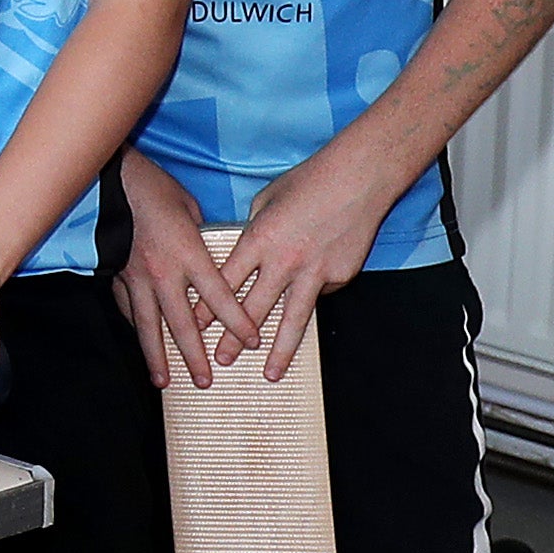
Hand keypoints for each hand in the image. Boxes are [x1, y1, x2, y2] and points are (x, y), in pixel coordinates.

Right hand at [106, 151, 253, 391]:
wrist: (104, 184)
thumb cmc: (150, 188)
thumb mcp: (188, 206)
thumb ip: (200, 235)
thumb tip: (207, 249)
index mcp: (188, 254)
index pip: (220, 297)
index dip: (238, 322)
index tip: (252, 341)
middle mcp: (164, 274)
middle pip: (184, 324)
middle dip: (197, 355)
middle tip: (206, 381)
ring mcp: (137, 280)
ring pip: (150, 326)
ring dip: (158, 357)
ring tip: (164, 382)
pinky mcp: (116, 277)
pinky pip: (130, 309)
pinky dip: (138, 327)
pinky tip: (143, 340)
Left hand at [218, 150, 393, 381]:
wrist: (360, 179)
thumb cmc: (310, 182)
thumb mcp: (266, 201)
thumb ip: (253, 231)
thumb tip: (247, 253)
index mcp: (258, 240)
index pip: (225, 283)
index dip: (207, 308)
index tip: (194, 327)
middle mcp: (284, 262)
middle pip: (253, 309)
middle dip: (235, 339)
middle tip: (221, 360)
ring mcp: (315, 272)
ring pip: (292, 320)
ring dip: (279, 350)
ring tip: (269, 374)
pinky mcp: (341, 276)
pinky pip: (320, 294)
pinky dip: (311, 297)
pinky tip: (311, 293)